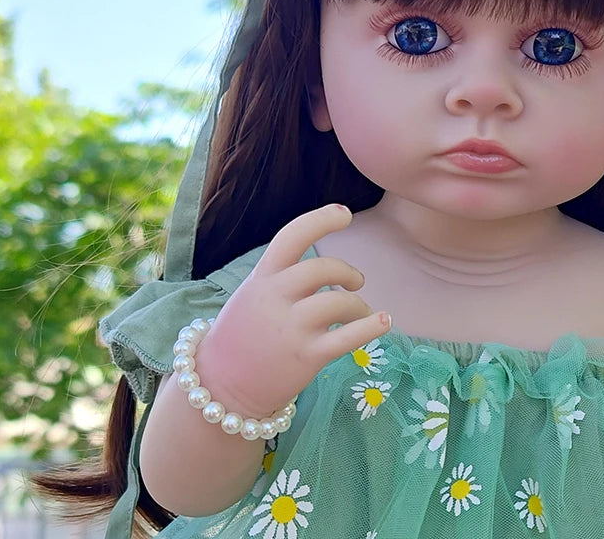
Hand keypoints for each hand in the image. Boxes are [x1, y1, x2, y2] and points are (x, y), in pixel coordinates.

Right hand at [194, 203, 389, 416]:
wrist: (220, 390)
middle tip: (355, 283)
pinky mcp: (307, 356)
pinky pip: (348, 336)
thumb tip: (326, 266)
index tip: (345, 213)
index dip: (321, 219)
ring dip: (358, 305)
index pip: (292, 236)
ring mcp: (291, 328)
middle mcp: (275, 298)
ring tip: (360, 313)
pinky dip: (371, 326)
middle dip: (346, 272)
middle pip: (322, 268)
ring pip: (339, 301)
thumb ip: (281, 277)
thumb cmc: (242, 337)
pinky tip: (384, 321)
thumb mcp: (252, 295)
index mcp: (261, 278)